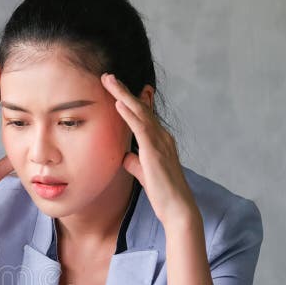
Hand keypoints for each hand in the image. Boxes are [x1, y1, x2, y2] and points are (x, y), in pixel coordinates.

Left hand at [101, 73, 198, 227]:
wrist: (177, 208)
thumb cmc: (162, 193)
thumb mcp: (144, 173)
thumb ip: (135, 163)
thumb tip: (125, 156)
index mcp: (160, 141)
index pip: (144, 116)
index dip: (131, 100)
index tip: (118, 88)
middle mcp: (162, 137)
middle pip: (140, 108)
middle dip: (123, 91)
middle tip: (108, 76)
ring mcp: (160, 143)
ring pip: (140, 113)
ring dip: (123, 95)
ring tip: (108, 81)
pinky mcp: (155, 152)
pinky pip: (140, 129)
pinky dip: (129, 114)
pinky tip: (118, 103)